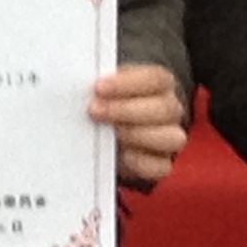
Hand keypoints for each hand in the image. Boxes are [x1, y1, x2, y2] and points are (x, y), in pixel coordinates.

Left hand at [91, 63, 187, 185]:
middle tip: (94, 111)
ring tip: (107, 133)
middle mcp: (169, 110)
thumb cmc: (101, 102)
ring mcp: (169, 138)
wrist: (99, 133)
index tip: (98, 87)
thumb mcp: (99, 89)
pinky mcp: (160, 164)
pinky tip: (120, 155)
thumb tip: (75, 88)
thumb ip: (96, 87)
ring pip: (171, 138)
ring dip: (136, 135)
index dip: (128, 83)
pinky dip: (140, 162)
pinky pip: (161, 167)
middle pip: (165, 109)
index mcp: (157, 84)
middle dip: (126, 110)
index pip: (155, 79)